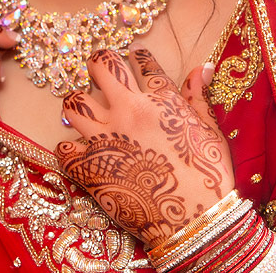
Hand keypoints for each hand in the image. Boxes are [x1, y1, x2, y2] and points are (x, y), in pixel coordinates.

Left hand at [54, 47, 233, 249]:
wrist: (197, 220)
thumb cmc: (209, 176)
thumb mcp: (211, 131)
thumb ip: (199, 97)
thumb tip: (201, 67)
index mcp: (160, 101)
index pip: (142, 63)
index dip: (136, 55)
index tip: (132, 55)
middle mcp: (129, 111)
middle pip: (101, 66)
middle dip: (98, 63)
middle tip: (99, 71)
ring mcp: (106, 138)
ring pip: (74, 104)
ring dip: (76, 104)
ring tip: (83, 110)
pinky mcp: (90, 167)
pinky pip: (63, 148)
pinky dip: (67, 148)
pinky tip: (77, 151)